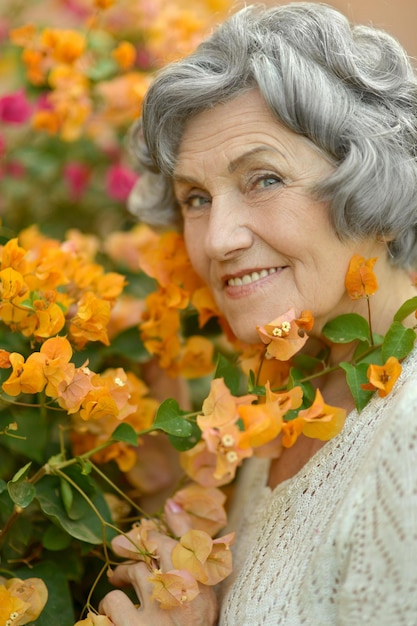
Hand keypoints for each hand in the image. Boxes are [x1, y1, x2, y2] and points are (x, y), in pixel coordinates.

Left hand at [98, 500, 218, 625]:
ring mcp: (158, 616)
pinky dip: (109, 607)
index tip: (143, 540)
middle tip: (118, 553)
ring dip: (120, 579)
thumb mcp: (200, 583)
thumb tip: (171, 501)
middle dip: (129, 552)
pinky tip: (115, 615)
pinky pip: (113, 603)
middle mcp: (183, 595)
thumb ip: (187, 540)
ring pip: (130, 576)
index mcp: (201, 582)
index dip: (153, 539)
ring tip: (117, 586)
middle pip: (150, 556)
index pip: (175, 543)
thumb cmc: (193, 616)